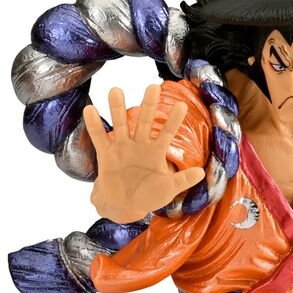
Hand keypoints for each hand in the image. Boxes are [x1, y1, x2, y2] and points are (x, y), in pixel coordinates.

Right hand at [83, 85, 204, 223]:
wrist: (125, 205)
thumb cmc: (148, 196)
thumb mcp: (168, 189)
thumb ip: (182, 180)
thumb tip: (202, 172)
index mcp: (156, 151)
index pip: (167, 133)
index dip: (174, 120)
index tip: (182, 105)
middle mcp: (139, 145)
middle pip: (144, 121)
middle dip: (148, 105)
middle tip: (153, 87)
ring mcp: (122, 147)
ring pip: (120, 124)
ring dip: (117, 108)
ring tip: (116, 90)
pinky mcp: (106, 154)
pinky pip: (99, 138)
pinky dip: (94, 125)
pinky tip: (90, 109)